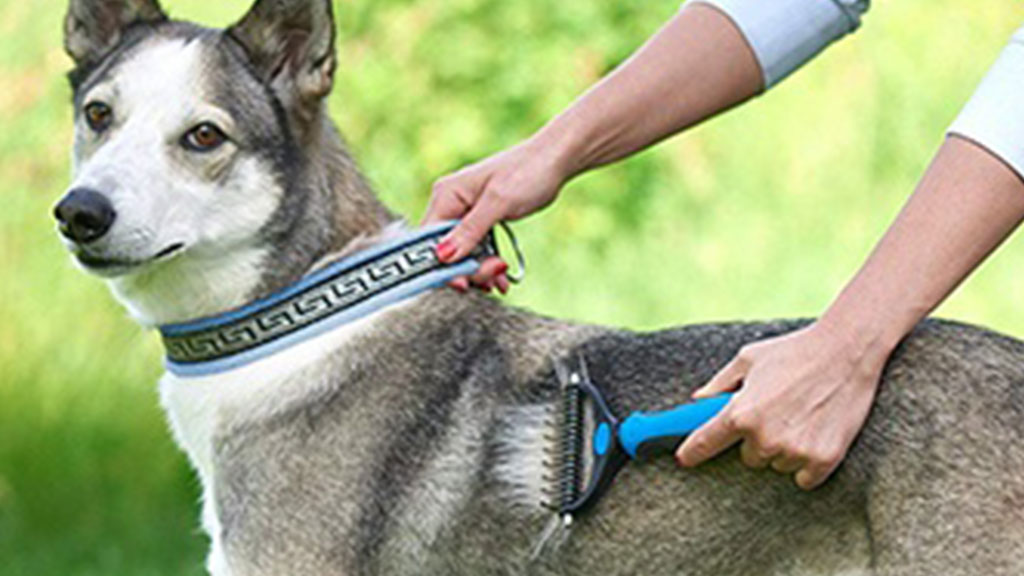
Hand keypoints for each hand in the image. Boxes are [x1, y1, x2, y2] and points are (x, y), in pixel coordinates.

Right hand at [422, 137, 569, 292]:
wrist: (556, 160)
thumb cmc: (528, 172)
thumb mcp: (499, 202)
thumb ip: (471, 230)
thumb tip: (443, 256)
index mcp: (446, 195)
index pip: (429, 240)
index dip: (442, 266)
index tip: (465, 282)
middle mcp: (450, 204)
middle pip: (445, 251)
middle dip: (468, 268)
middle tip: (496, 272)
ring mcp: (465, 213)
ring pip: (462, 254)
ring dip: (480, 270)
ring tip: (501, 276)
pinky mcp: (481, 220)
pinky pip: (476, 249)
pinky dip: (488, 263)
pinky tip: (502, 276)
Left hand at [675, 321, 890, 489]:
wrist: (847, 351)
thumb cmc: (793, 351)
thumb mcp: (748, 360)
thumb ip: (719, 384)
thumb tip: (697, 401)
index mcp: (741, 413)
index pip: (705, 443)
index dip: (692, 453)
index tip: (684, 459)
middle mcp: (765, 437)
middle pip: (748, 457)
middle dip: (756, 439)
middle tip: (776, 413)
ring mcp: (795, 451)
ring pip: (777, 465)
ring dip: (783, 450)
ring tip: (801, 417)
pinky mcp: (824, 460)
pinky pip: (803, 478)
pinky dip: (807, 464)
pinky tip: (815, 435)